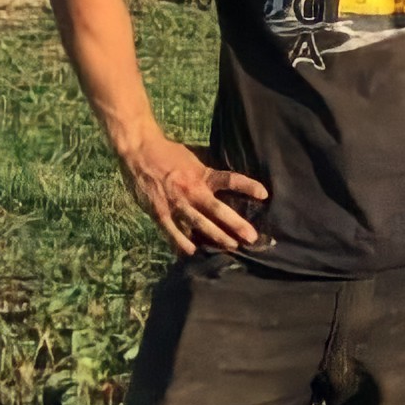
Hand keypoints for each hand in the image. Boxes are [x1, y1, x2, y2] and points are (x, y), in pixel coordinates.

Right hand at [120, 136, 268, 255]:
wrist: (140, 152)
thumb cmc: (170, 153)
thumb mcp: (195, 158)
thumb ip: (208, 172)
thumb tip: (226, 179)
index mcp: (203, 175)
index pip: (231, 180)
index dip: (248, 186)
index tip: (264, 194)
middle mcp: (192, 191)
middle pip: (218, 210)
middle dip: (235, 225)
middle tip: (251, 237)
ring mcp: (175, 203)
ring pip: (199, 224)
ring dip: (216, 237)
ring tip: (231, 247)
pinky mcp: (159, 212)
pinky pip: (172, 231)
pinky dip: (182, 242)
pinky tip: (192, 252)